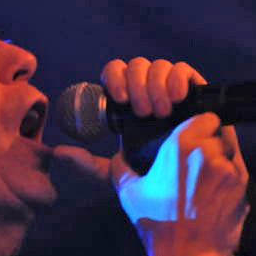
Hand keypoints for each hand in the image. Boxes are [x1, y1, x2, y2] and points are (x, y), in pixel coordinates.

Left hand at [49, 57, 208, 184]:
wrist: (193, 189)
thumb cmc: (155, 181)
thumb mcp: (117, 175)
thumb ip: (88, 166)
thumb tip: (58, 153)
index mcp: (129, 103)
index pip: (115, 73)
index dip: (114, 77)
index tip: (119, 98)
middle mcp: (150, 91)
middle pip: (137, 66)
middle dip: (137, 84)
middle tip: (141, 111)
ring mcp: (173, 89)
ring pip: (159, 65)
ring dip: (156, 85)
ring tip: (161, 112)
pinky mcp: (197, 92)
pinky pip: (184, 70)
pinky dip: (177, 79)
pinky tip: (177, 98)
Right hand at [103, 58, 248, 255]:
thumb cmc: (156, 225)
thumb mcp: (130, 193)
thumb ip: (122, 167)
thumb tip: (119, 156)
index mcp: (184, 145)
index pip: (206, 115)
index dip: (200, 125)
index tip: (192, 137)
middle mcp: (211, 153)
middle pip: (221, 134)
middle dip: (210, 144)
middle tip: (196, 163)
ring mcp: (232, 173)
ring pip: (232, 155)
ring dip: (221, 163)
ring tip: (205, 182)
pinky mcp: (244, 193)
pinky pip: (239, 178)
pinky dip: (229, 183)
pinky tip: (213, 198)